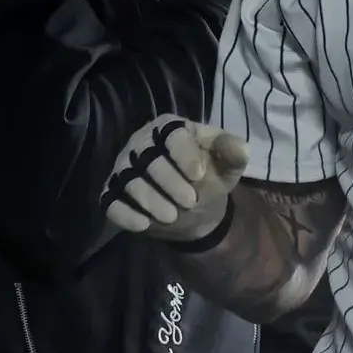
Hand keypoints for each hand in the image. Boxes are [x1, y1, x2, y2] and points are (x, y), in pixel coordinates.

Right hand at [101, 115, 250, 243]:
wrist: (193, 204)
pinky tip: (143, 224)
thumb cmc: (209, 174)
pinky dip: (125, 213)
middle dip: (169, 180)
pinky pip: (110, 201)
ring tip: (171, 216)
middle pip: (148, 157)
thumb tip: (241, 149)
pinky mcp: (112, 192)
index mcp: (170, 128)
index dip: (184, 154)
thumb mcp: (227, 164)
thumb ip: (233, 153)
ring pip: (128, 179)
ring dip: (149, 199)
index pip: (172, 134)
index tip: (199, 175)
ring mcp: (123, 168)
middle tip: (190, 201)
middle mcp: (141, 143)